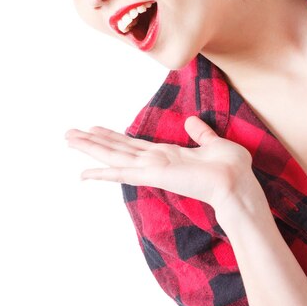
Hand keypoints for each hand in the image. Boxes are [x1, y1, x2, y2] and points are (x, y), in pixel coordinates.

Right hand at [65, 116, 262, 212]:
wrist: (237, 183)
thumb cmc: (231, 168)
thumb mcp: (215, 143)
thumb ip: (201, 134)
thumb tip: (191, 122)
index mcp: (166, 154)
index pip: (133, 145)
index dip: (112, 137)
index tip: (94, 129)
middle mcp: (155, 162)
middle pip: (117, 149)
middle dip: (92, 142)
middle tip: (69, 134)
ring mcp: (153, 169)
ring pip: (114, 157)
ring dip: (90, 149)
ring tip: (69, 140)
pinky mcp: (155, 176)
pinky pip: (123, 173)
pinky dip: (103, 173)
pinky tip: (84, 172)